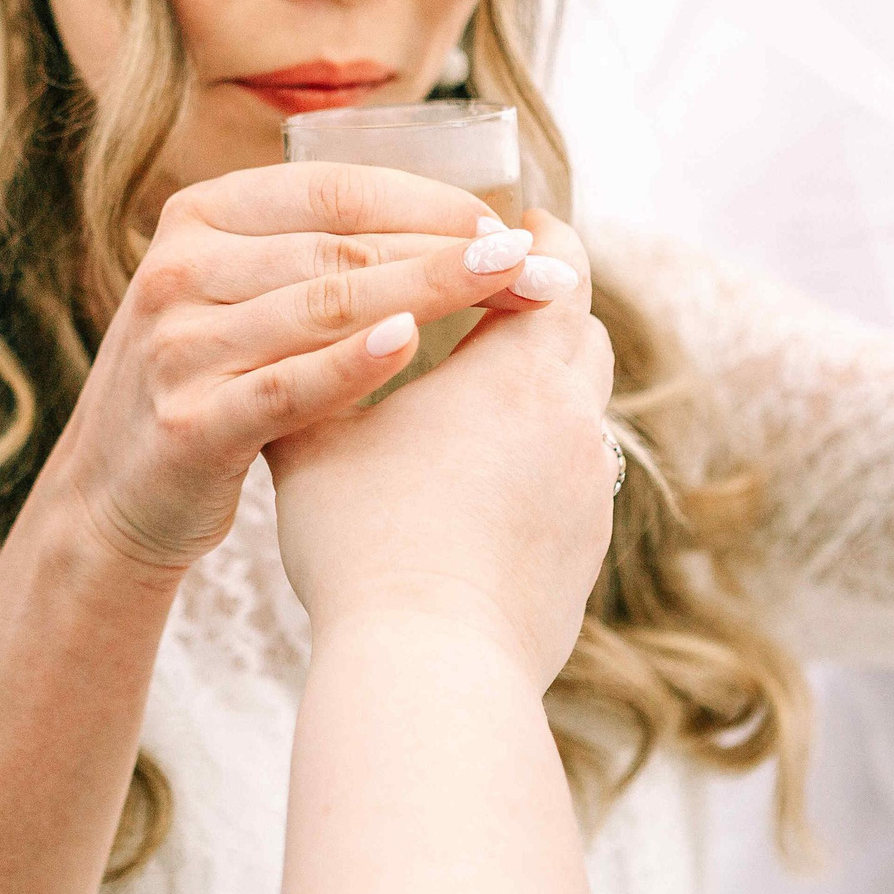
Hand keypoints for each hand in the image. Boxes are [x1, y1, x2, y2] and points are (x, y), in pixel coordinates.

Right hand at [47, 163, 545, 574]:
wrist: (113, 499)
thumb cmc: (211, 386)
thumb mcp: (242, 299)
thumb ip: (317, 256)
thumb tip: (463, 224)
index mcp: (200, 217)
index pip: (335, 191)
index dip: (431, 204)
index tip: (512, 228)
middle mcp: (179, 267)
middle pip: (340, 246)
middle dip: (450, 252)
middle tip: (536, 268)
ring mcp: (177, 344)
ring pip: (323, 305)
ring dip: (426, 294)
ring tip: (508, 294)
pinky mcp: (188, 423)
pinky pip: (287, 385)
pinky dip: (352, 364)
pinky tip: (410, 348)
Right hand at [266, 212, 617, 686]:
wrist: (426, 665)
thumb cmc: (363, 539)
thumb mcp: (315, 437)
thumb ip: (320, 365)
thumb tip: (303, 321)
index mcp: (518, 370)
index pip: (560, 266)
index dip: (535, 239)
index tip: (506, 228)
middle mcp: (573, 420)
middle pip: (581, 335)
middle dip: (540, 311)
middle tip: (486, 301)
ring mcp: (589, 491)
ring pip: (579, 412)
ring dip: (540, 394)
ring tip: (477, 399)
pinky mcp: (585, 553)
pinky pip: (571, 483)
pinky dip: (536, 466)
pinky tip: (480, 488)